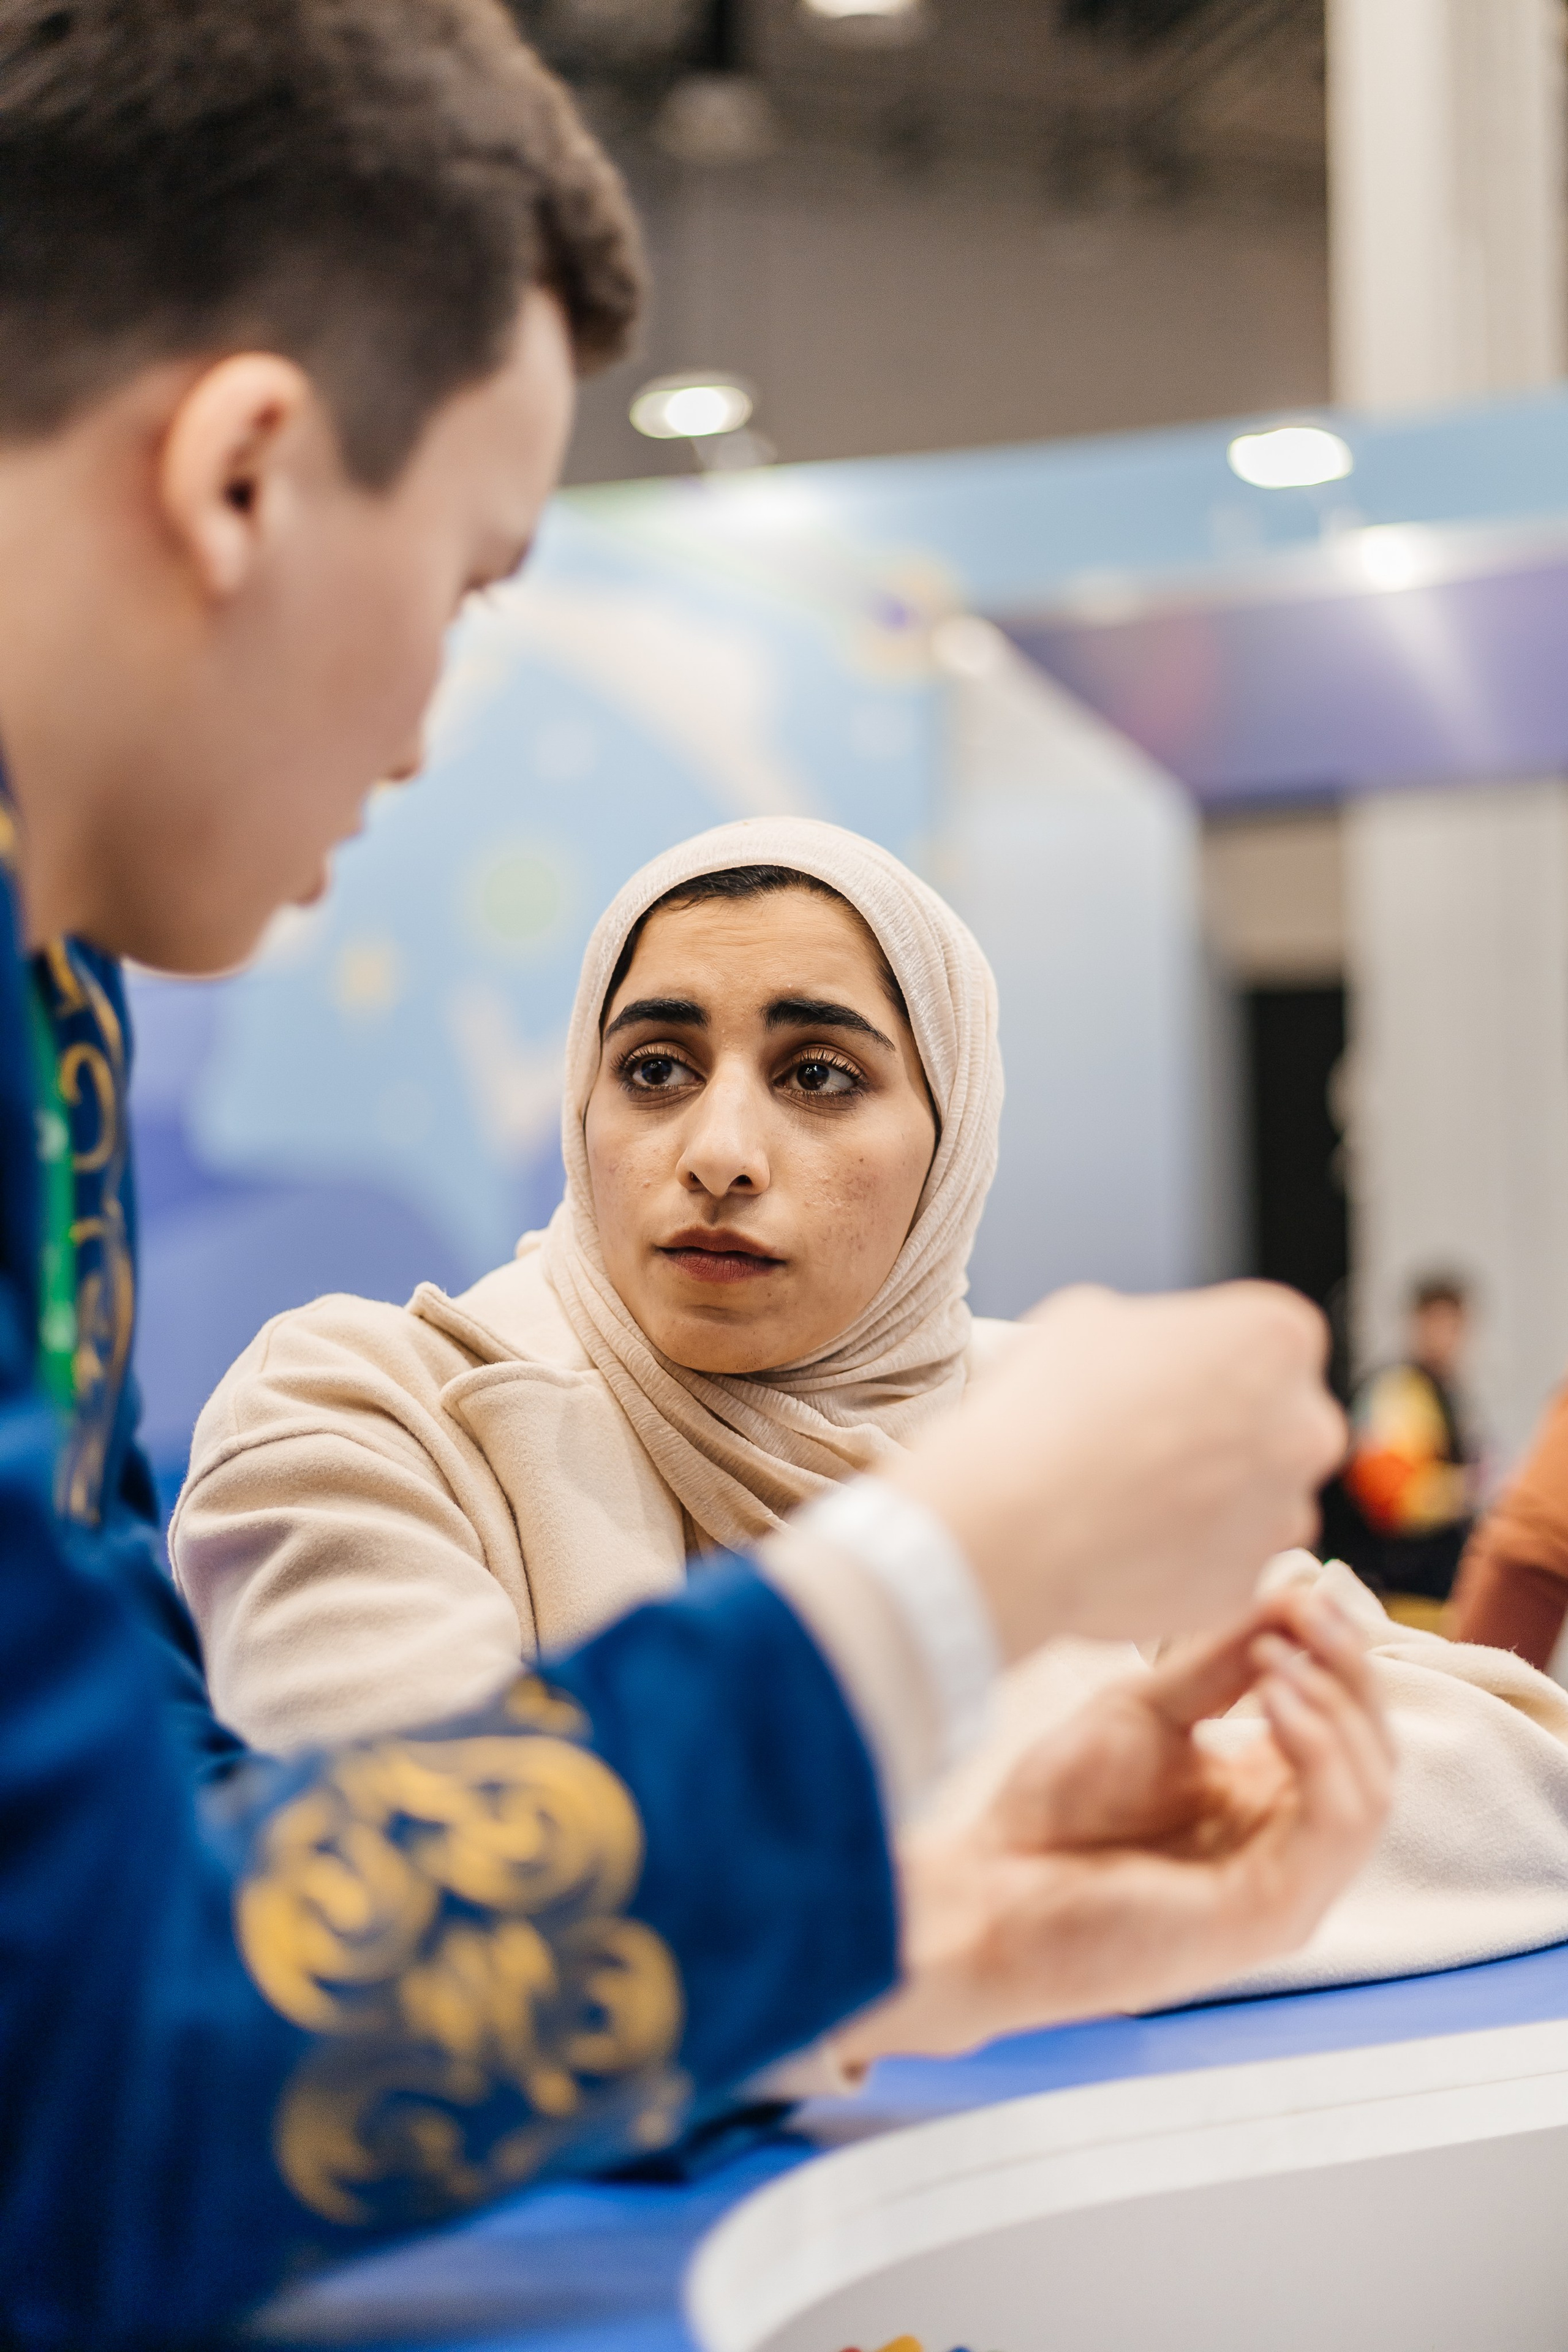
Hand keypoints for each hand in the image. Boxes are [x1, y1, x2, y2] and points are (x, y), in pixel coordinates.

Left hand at [835, 1585, 1392, 2062]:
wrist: (988, 1892)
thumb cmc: (1054, 1810)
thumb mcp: (1150, 1710)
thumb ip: (1223, 1664)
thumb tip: (1294, 1596)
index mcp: (1269, 1804)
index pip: (1350, 1727)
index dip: (1338, 1653)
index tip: (1298, 1593)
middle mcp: (1293, 1850)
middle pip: (1375, 1753)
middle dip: (1350, 1669)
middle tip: (1306, 1608)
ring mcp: (1290, 1888)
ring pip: (1372, 1789)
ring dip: (1337, 1705)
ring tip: (1279, 1653)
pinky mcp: (1271, 1913)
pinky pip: (1336, 1827)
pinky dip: (1319, 1752)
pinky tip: (1275, 1697)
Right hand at [888, 1281, 1346, 1654]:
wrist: (1016, 1522)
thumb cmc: (1049, 1407)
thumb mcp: (1092, 1318)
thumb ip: (1156, 1335)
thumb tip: (1155, 1362)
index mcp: (1277, 1338)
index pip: (1270, 1341)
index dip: (1211, 1358)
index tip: (1166, 1377)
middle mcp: (1304, 1428)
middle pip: (1279, 1422)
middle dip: (1227, 1428)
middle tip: (1149, 1435)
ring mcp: (1282, 1514)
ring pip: (1259, 1498)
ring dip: (1212, 1495)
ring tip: (1129, 1495)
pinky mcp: (1247, 1584)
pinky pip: (1225, 1561)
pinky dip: (1186, 1555)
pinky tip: (1125, 1541)